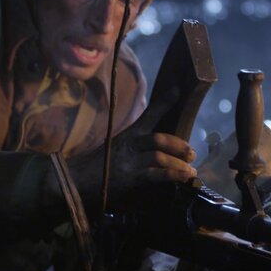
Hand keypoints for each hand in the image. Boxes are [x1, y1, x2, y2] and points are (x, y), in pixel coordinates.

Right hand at [67, 90, 196, 211]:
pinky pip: (155, 174)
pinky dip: (172, 175)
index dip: (164, 103)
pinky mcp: (130, 177)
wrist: (79, 179)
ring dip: (179, 163)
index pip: (148, 115)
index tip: (178, 90)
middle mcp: (130, 144)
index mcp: (128, 134)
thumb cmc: (100, 164)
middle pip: (158, 139)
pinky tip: (183, 178)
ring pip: (159, 157)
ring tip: (191, 171)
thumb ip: (135, 143)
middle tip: (192, 153)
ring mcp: (130, 161)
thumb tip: (159, 144)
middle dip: (178, 145)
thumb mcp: (117, 147)